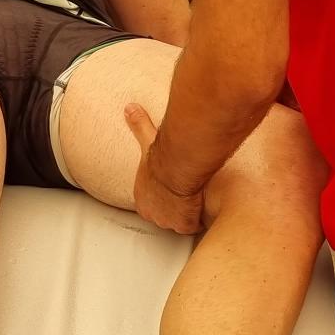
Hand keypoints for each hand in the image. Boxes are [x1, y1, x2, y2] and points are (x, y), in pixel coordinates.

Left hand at [125, 103, 204, 234]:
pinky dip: (198, 220)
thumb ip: (139, 125)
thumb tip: (129, 108)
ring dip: (186, 214)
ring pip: (178, 221)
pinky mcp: (184, 226)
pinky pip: (193, 226)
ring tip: (196, 203)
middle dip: (173, 206)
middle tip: (185, 196)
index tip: (172, 187)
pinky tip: (204, 210)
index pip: (151, 201)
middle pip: (164, 214)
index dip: (162, 194)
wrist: (177, 170)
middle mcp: (151, 213)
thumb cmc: (162, 157)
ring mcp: (167, 222)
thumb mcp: (148, 140)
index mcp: (142, 197)